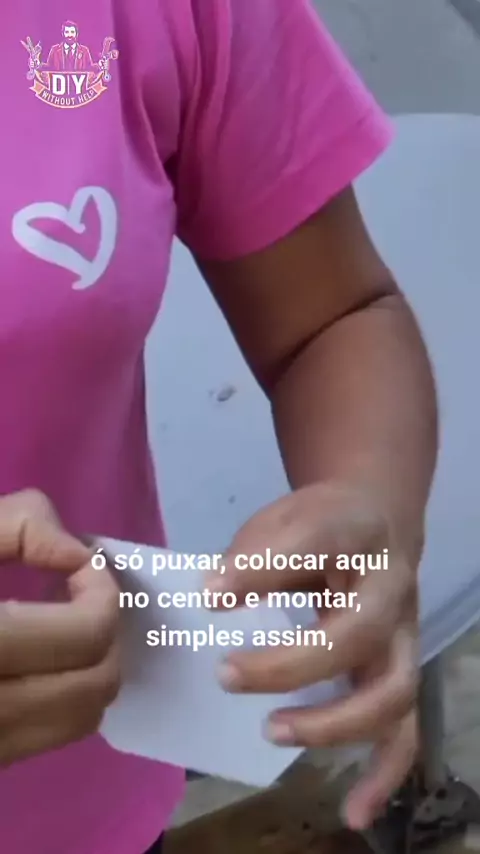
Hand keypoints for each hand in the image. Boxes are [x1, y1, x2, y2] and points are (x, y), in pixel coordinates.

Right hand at [0, 490, 120, 765]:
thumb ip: (15, 525)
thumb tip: (75, 551)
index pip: (84, 635)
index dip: (100, 591)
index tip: (80, 565)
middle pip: (96, 684)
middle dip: (106, 633)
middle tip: (80, 595)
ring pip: (82, 718)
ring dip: (93, 667)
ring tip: (63, 625)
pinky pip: (51, 736)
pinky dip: (67, 696)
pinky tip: (41, 659)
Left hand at [208, 481, 418, 829]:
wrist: (377, 521)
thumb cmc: (319, 525)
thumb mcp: (281, 520)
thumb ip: (251, 556)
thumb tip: (213, 598)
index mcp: (355, 531)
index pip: (314, 544)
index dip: (260, 571)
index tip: (210, 596)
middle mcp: (390, 587)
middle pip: (356, 634)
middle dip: (290, 665)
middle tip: (227, 674)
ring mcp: (403, 635)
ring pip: (390, 692)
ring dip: (332, 723)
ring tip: (272, 732)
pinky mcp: (400, 672)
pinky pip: (404, 731)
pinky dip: (383, 775)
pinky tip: (354, 810)